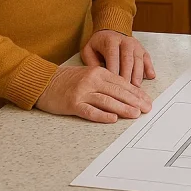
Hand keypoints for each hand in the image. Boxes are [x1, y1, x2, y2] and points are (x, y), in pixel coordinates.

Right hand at [35, 65, 152, 123]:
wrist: (44, 82)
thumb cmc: (69, 80)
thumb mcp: (90, 74)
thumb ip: (106, 82)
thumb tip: (127, 93)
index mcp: (98, 72)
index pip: (122, 83)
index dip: (136, 92)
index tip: (147, 100)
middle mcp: (92, 80)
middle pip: (118, 91)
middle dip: (135, 101)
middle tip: (147, 109)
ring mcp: (82, 92)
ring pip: (107, 101)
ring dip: (123, 108)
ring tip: (135, 114)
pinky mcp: (72, 104)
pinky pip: (90, 111)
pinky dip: (102, 115)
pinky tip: (113, 119)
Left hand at [81, 29, 155, 86]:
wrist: (110, 32)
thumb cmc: (99, 44)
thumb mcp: (88, 50)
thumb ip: (91, 63)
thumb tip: (97, 77)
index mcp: (111, 41)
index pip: (113, 57)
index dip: (113, 71)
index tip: (112, 84)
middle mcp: (125, 42)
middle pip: (128, 60)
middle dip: (127, 75)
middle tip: (125, 90)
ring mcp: (136, 45)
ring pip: (139, 60)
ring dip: (138, 75)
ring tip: (136, 87)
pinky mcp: (142, 49)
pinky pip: (147, 59)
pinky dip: (149, 68)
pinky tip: (150, 77)